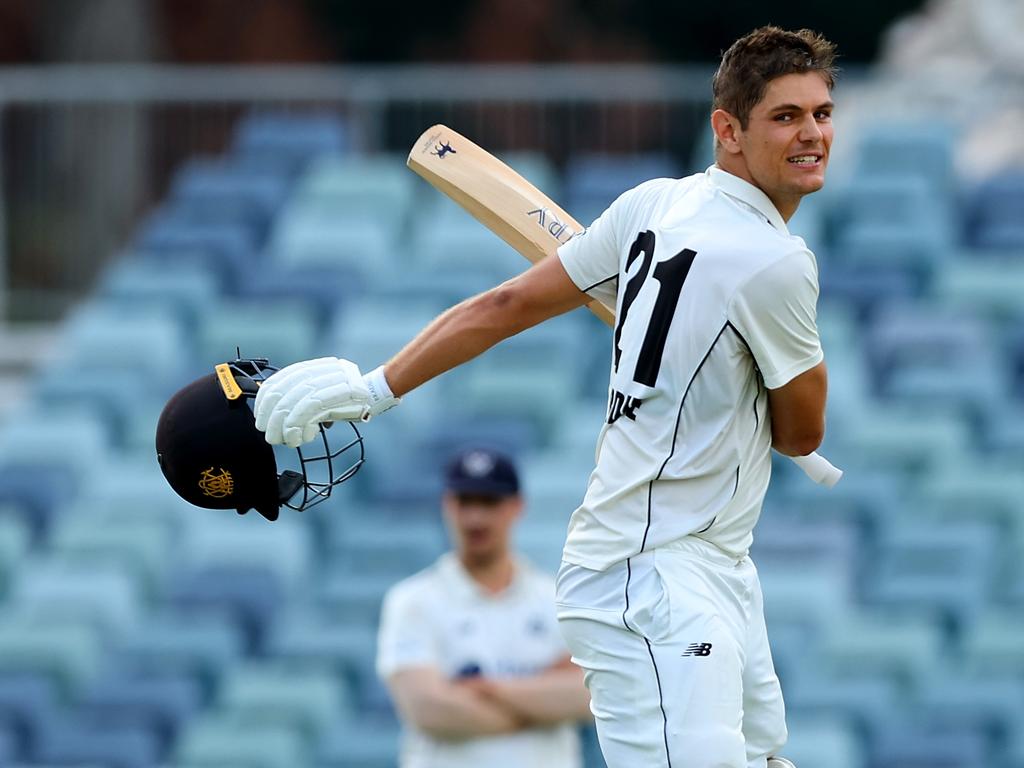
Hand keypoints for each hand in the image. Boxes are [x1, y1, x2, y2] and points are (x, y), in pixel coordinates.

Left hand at [254, 357, 397, 446]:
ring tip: (285, 440)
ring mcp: (332, 379)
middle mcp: (321, 369)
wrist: (377, 397)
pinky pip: (309, 410)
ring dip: (284, 427)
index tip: (260, 417)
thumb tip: (271, 412)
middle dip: (272, 417)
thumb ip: (300, 396)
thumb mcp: (321, 394)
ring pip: (294, 403)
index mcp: (314, 367)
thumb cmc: (347, 401)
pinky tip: (301, 437)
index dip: (264, 400)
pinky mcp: (340, 393)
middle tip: (269, 435)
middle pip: (284, 392)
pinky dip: (299, 426)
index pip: (280, 380)